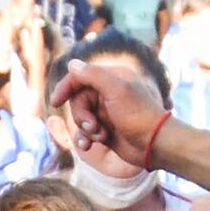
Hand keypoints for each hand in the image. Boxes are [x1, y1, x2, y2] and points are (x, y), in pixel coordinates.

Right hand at [53, 57, 169, 173]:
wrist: (154, 144)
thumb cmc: (138, 115)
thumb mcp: (116, 90)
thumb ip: (92, 75)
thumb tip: (72, 63)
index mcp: (111, 78)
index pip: (80, 77)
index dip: (66, 87)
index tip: (55, 102)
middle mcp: (108, 93)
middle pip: (78, 100)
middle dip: (81, 115)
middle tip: (92, 126)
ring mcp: (106, 112)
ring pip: (80, 118)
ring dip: (85, 129)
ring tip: (100, 136)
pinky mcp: (105, 130)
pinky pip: (85, 133)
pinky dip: (85, 139)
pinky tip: (88, 147)